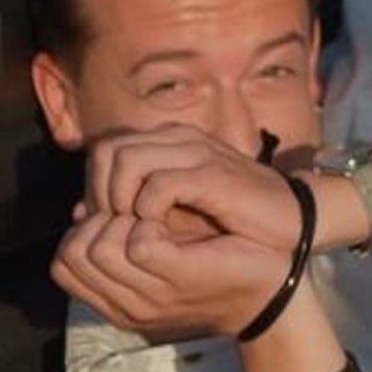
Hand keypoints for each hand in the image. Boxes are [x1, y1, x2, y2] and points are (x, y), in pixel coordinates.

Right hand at [50, 212, 288, 336]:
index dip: (77, 233)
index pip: (61, 266)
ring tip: (149, 213)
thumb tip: (77, 210)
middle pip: (69, 256)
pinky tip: (170, 216)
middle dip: (93, 221)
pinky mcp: (179, 276)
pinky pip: (138, 242)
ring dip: (117, 217)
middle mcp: (127, 307)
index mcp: (118, 304)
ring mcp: (151, 296)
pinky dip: (147, 216)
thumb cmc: (215, 266)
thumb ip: (118, 239)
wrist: (273, 285)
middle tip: (130, 210)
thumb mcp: (160, 253)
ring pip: (96, 249)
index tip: (112, 218)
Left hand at [82, 124, 302, 252]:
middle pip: (107, 150)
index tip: (102, 225)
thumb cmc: (235, 228)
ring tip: (130, 229)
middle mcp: (178, 140)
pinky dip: (148, 210)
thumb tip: (80, 214)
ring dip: (118, 200)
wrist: (291, 230)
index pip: (104, 150)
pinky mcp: (212, 174)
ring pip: (125, 159)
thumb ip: (132, 209)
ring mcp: (196, 153)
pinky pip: (160, 184)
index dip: (93, 188)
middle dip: (99, 194)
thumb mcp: (173, 219)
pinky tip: (156, 231)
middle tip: (110, 228)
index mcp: (168, 145)